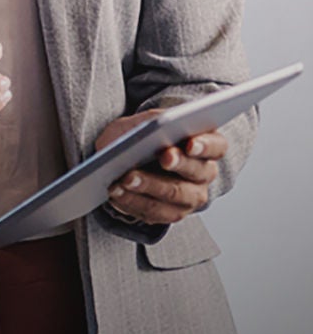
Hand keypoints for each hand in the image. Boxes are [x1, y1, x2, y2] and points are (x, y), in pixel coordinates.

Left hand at [96, 110, 224, 225]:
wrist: (126, 159)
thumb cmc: (141, 136)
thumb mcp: (144, 121)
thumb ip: (154, 120)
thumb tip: (155, 126)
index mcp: (207, 144)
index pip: (216, 145)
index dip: (205, 145)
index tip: (190, 143)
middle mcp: (204, 172)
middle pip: (197, 171)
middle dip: (178, 163)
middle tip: (163, 158)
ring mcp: (191, 196)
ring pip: (175, 194)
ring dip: (149, 186)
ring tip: (126, 178)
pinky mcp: (171, 213)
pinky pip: (155, 212)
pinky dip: (133, 201)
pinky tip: (117, 192)